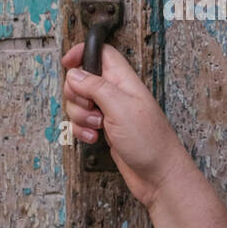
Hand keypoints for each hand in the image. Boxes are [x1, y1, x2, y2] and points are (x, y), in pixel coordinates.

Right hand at [61, 42, 191, 208]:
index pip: (101, 53)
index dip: (82, 53)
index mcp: (123, 80)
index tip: (67, 64)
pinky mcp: (105, 129)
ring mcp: (110, 111)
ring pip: (80, 103)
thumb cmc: (150, 141)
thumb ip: (95, 87)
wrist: (158, 174)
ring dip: (80, 116)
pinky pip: (82, 123)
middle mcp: (116, 93)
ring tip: (98, 126)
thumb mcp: (120, 108)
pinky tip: (94, 138)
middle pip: (82, 79)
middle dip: (76, 94)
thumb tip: (74, 73)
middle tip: (90, 107)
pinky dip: (82, 130)